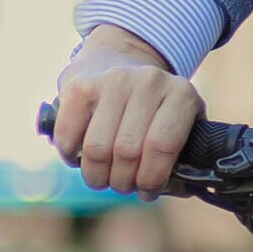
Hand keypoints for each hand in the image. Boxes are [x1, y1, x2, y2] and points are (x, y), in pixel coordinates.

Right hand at [51, 22, 199, 192]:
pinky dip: (71, 156)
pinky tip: (79, 158)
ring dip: (96, 175)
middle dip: (123, 181)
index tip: (146, 191)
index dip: (151, 179)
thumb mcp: (180, 125)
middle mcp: (149, 82)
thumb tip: (178, 188)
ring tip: (102, 178)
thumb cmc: (153, 111)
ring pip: (97, 149)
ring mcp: (113, 80)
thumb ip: (183, 156)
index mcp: (181, 95)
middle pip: (127, 151)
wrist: (119, 60)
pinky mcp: (80, 85)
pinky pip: (69, 136)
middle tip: (123, 185)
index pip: (163, 146)